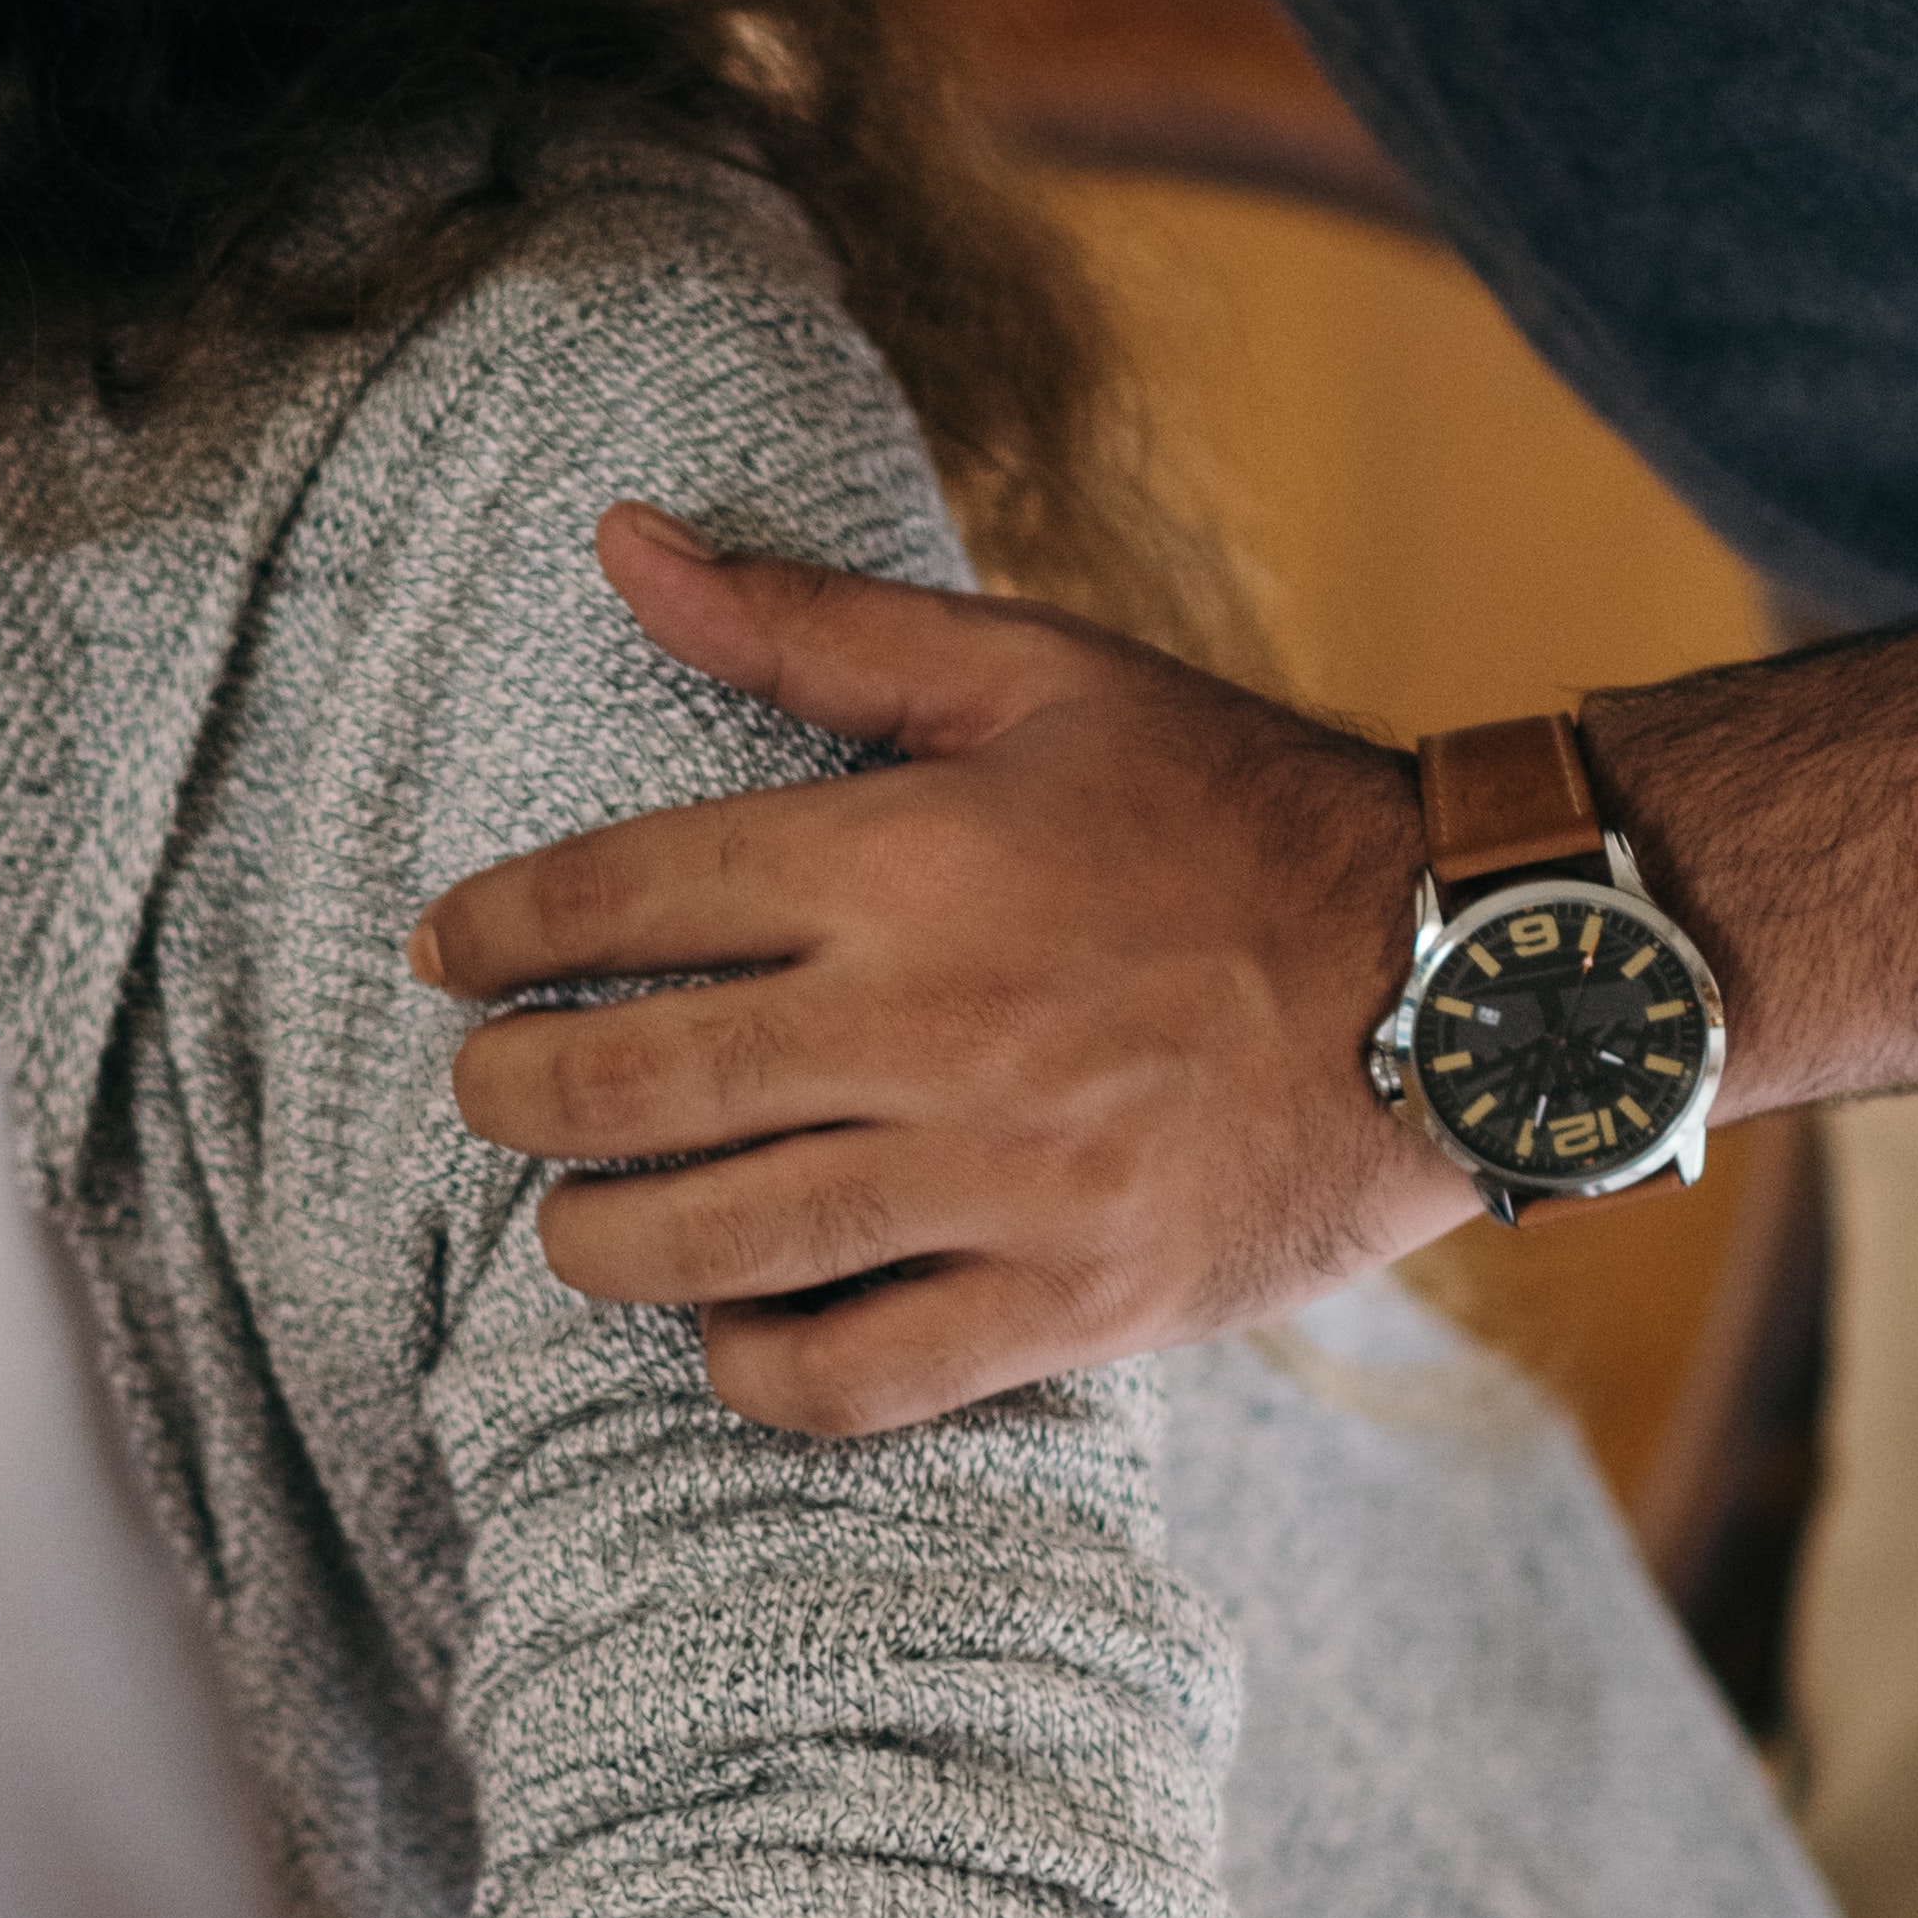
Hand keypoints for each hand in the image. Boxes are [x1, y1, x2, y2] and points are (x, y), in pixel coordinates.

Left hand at [417, 506, 1478, 1434]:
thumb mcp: (1032, 676)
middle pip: (624, 1087)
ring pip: (706, 1247)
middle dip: (507, 1096)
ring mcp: (997, 1180)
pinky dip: (750, 1368)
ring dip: (594, 1240)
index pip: (617, 897)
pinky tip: (726, 1328)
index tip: (443, 955)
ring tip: (577, 1216)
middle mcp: (928, 1023)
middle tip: (488, 1091)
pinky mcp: (1071, 1304)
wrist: (1474, 977)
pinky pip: (847, 1378)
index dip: (492, 929)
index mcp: (906, 858)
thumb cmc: (1234, 807)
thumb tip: (618, 540)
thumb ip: (810, 623)